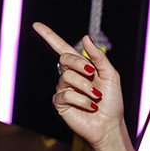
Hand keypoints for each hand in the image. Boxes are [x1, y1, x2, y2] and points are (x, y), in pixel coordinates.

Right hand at [33, 22, 125, 148]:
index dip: (49, 36)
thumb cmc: (112, 101)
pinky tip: (90, 106)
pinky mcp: (60, 103)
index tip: (36, 25)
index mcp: (82, 67)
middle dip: (79, 64)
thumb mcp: (110, 75)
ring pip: (67, 77)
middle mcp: (70, 76)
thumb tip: (85, 37)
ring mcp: (63, 89)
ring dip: (85, 87)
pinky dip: (82, 100)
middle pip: (65, 59)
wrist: (110, 125)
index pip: (62, 48)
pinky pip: (66, 95)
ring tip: (96, 97)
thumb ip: (98, 57)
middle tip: (92, 73)